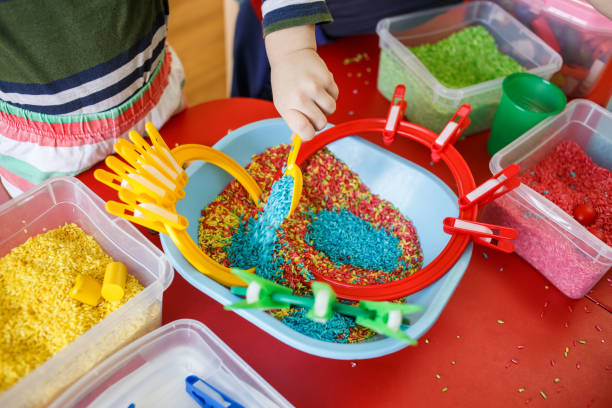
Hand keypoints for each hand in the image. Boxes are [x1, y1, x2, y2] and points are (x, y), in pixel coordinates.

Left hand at [265, 25, 338, 140]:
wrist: (290, 54)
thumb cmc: (285, 83)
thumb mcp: (282, 103)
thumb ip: (293, 122)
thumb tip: (299, 141)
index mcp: (286, 106)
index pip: (305, 131)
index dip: (309, 134)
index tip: (308, 130)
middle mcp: (300, 96)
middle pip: (321, 123)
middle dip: (319, 120)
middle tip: (312, 111)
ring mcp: (314, 86)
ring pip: (331, 109)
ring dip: (326, 107)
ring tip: (316, 97)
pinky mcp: (326, 77)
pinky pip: (336, 96)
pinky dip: (330, 94)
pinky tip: (320, 86)